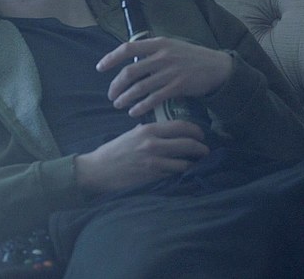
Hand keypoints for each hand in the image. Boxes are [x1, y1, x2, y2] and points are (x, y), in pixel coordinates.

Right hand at [75, 120, 209, 194]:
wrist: (97, 171)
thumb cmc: (113, 151)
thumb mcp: (130, 134)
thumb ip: (148, 131)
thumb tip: (164, 130)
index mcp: (148, 130)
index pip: (181, 126)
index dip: (196, 130)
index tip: (201, 135)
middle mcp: (153, 144)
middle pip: (188, 144)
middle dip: (201, 148)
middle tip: (205, 150)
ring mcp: (154, 162)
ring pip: (184, 162)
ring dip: (194, 163)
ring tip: (197, 163)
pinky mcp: (152, 177)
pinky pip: (174, 174)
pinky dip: (181, 173)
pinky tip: (183, 173)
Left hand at [96, 37, 232, 117]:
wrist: (217, 67)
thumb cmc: (192, 57)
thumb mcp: (172, 46)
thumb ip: (153, 51)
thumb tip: (131, 60)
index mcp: (158, 43)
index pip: (128, 48)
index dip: (111, 58)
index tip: (100, 68)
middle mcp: (162, 56)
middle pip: (130, 71)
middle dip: (116, 85)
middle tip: (111, 95)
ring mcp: (170, 71)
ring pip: (140, 87)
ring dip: (125, 98)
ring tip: (118, 105)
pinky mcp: (178, 86)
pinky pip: (154, 98)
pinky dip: (141, 106)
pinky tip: (134, 112)